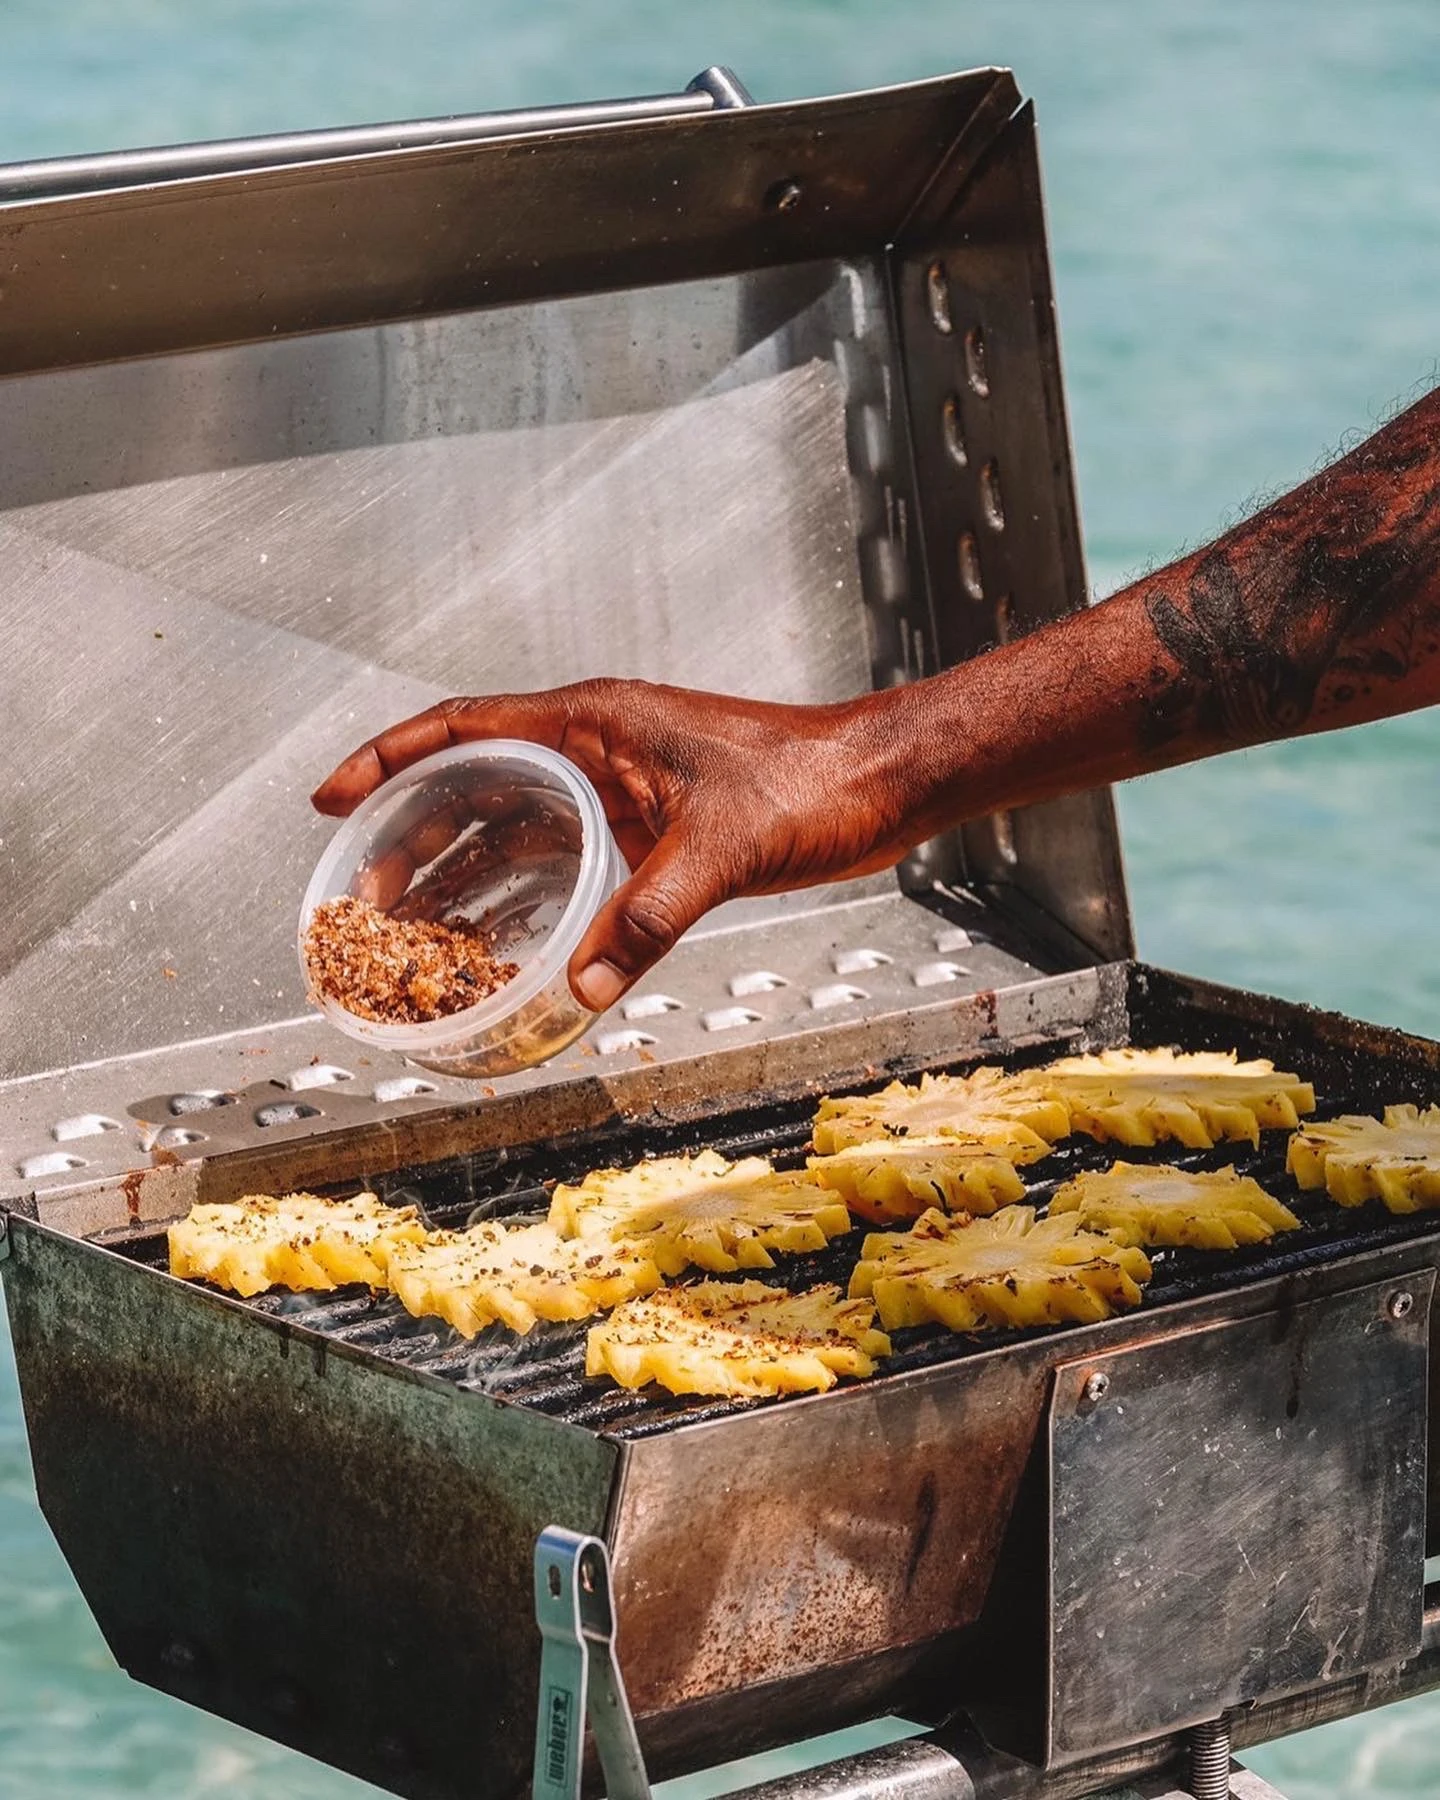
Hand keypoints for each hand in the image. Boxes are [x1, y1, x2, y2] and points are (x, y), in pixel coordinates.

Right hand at [312, 680, 922, 1009]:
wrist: (882, 783)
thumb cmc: (813, 781)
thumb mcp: (723, 848)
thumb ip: (649, 917)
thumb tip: (582, 989)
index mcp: (595, 723)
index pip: (464, 729)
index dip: (388, 760)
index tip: (331, 795)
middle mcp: (596, 750)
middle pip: (474, 789)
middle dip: (412, 840)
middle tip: (364, 899)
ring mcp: (620, 790)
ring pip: (514, 832)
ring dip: (463, 878)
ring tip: (410, 931)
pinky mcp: (649, 829)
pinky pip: (565, 864)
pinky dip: (527, 902)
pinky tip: (503, 946)